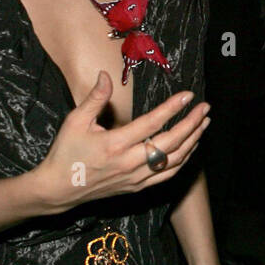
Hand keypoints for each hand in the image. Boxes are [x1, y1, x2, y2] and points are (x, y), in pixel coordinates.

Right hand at [33, 72, 210, 213]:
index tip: (188, 95)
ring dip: (193, 141)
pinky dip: (183, 160)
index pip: (153, 123)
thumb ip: (95, 98)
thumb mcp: (75, 121)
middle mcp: (130, 163)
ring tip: (203, 124)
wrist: (58, 190)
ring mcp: (136, 178)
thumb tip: (105, 75)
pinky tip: (190, 147)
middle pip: (171, 142)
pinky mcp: (137, 187)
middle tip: (205, 108)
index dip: (173, 108)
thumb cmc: (66, 153)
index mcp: (116, 144)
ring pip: (174, 160)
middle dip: (192, 123)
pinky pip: (167, 174)